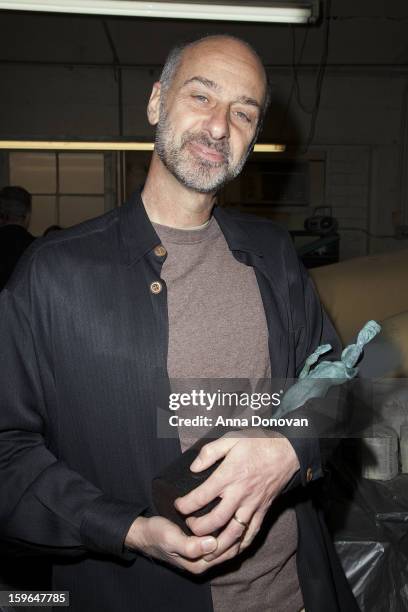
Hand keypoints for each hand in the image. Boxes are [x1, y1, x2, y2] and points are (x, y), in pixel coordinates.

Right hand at [124, 515, 241, 573]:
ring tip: (237, 506)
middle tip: (240, 506)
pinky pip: (221, 535)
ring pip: (228, 541)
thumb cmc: (157, 535)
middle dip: (238, 529)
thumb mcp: (170, 539)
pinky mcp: (202, 542)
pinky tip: (228, 511)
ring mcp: (204, 551)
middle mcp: (205, 561)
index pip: (227, 551)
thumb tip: (213, 544)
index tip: (237, 512)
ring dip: (233, 527)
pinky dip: (227, 525)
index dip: (235, 533)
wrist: (144, 532)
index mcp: (199, 564)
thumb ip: (190, 546)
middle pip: (231, 547)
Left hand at [174, 430, 299, 561]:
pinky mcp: (263, 511)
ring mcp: (252, 505)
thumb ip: (210, 452)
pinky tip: (230, 550)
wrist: (287, 451)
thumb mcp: (231, 438)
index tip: (178, 506)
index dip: (186, 505)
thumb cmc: (258, 443)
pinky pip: (251, 534)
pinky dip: (240, 546)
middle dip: (198, 528)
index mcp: (229, 475)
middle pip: (215, 520)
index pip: (202, 496)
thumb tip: (194, 467)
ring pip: (233, 533)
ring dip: (217, 545)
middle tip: (189, 525)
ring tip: (204, 549)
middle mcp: (240, 494)